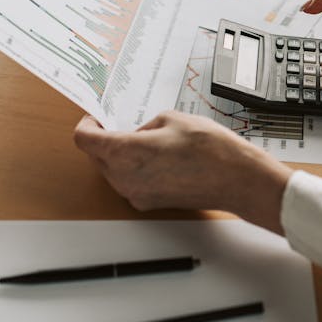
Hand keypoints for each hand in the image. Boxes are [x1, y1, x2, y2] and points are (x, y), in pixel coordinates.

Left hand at [74, 112, 291, 233]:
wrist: (237, 179)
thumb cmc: (210, 149)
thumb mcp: (172, 119)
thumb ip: (146, 125)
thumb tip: (139, 132)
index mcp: (124, 152)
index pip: (84, 139)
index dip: (88, 125)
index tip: (97, 118)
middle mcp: (124, 178)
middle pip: (97, 157)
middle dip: (106, 139)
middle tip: (125, 125)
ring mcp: (137, 194)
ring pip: (113, 171)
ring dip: (121, 156)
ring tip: (148, 140)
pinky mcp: (150, 203)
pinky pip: (131, 183)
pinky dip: (136, 170)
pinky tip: (160, 158)